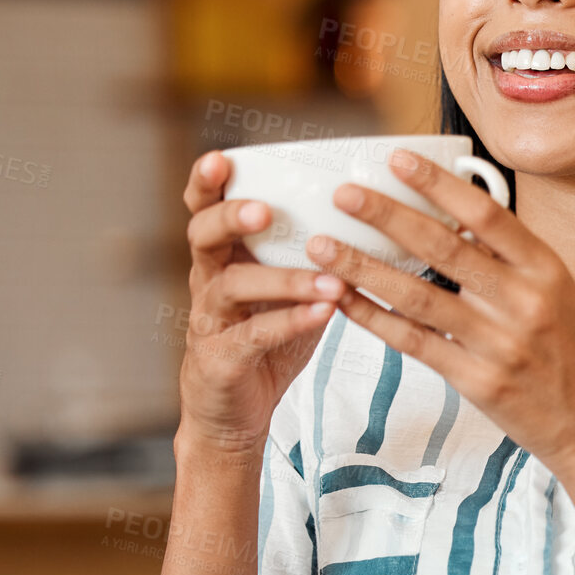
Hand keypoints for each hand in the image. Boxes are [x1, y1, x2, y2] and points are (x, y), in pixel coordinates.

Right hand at [178, 151, 347, 452]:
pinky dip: (291, 322)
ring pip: (232, 286)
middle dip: (230, 218)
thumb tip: (373, 217)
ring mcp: (209, 321)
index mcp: (223, 257)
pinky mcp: (221, 360)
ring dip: (283, 278)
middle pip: (202, 236)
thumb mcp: (287, 290)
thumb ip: (311, 255)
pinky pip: (254, 336)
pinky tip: (324, 313)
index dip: (206, 184)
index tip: (221, 158)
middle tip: (265, 211)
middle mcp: (208, 282)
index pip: (203, 210)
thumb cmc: (265, 342)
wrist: (235, 415)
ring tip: (329, 278)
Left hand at [308, 147, 574, 470]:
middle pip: (444, 247)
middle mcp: (525, 302)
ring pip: (418, 296)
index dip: (437, 185)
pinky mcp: (478, 383)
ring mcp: (500, 344)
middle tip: (343, 194)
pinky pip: (414, 343)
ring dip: (363, 269)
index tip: (396, 161)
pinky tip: (342, 301)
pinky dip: (374, 319)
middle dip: (387, 217)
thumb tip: (455, 218)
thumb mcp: (560, 294)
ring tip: (322, 247)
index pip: (485, 214)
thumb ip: (512, 260)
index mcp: (547, 270)